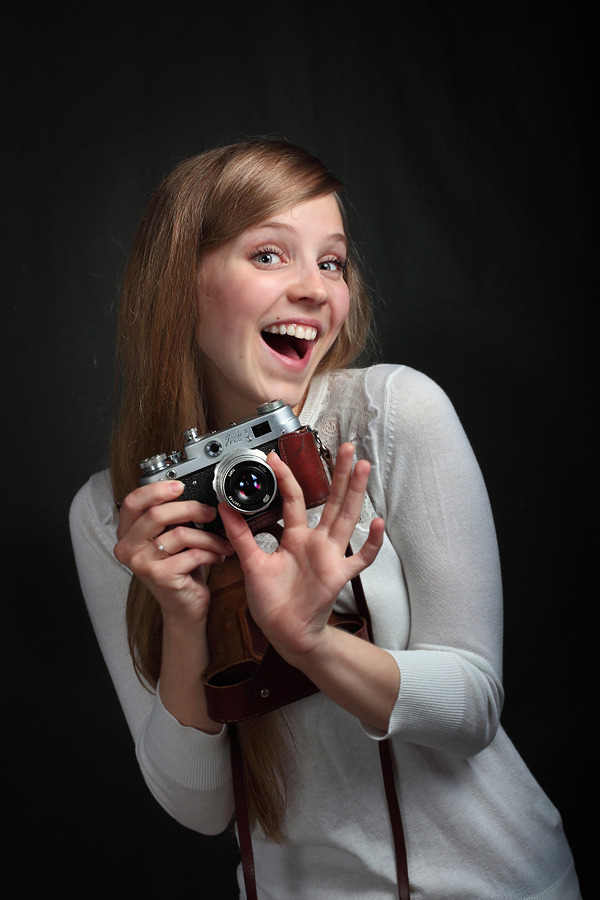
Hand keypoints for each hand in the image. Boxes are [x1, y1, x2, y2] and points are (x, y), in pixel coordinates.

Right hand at [114, 480, 233, 623]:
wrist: (184, 607)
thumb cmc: (179, 569)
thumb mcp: (168, 538)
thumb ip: (167, 517)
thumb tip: (187, 491)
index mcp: (127, 534)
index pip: (133, 502)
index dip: (156, 490)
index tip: (180, 486)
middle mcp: (128, 549)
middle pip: (157, 514)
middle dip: (191, 509)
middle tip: (210, 513)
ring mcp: (142, 564)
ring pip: (180, 534)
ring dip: (209, 536)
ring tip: (221, 541)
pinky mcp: (161, 576)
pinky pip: (193, 553)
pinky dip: (212, 552)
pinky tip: (218, 556)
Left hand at [218, 443, 384, 661]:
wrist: (284, 633)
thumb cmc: (272, 601)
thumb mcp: (251, 563)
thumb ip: (240, 534)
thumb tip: (224, 506)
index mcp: (295, 537)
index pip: (294, 499)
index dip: (286, 478)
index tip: (277, 457)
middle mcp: (315, 542)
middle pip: (330, 501)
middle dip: (337, 474)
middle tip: (344, 447)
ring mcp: (330, 557)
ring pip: (347, 518)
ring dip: (355, 493)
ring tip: (361, 467)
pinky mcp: (339, 576)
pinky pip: (360, 558)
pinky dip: (371, 543)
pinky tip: (379, 525)